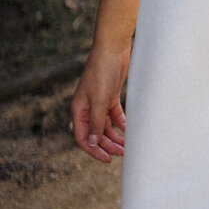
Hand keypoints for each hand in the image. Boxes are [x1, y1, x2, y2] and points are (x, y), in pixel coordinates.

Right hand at [70, 43, 130, 162]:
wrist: (113, 49)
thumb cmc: (103, 72)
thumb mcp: (100, 100)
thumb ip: (97, 122)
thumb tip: (93, 143)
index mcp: (79, 110)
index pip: (83, 137)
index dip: (94, 149)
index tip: (107, 159)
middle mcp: (87, 108)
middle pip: (96, 133)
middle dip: (108, 145)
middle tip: (123, 153)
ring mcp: (99, 102)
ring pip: (106, 126)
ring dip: (116, 136)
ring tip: (128, 146)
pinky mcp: (110, 96)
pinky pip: (114, 115)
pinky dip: (121, 123)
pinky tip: (129, 130)